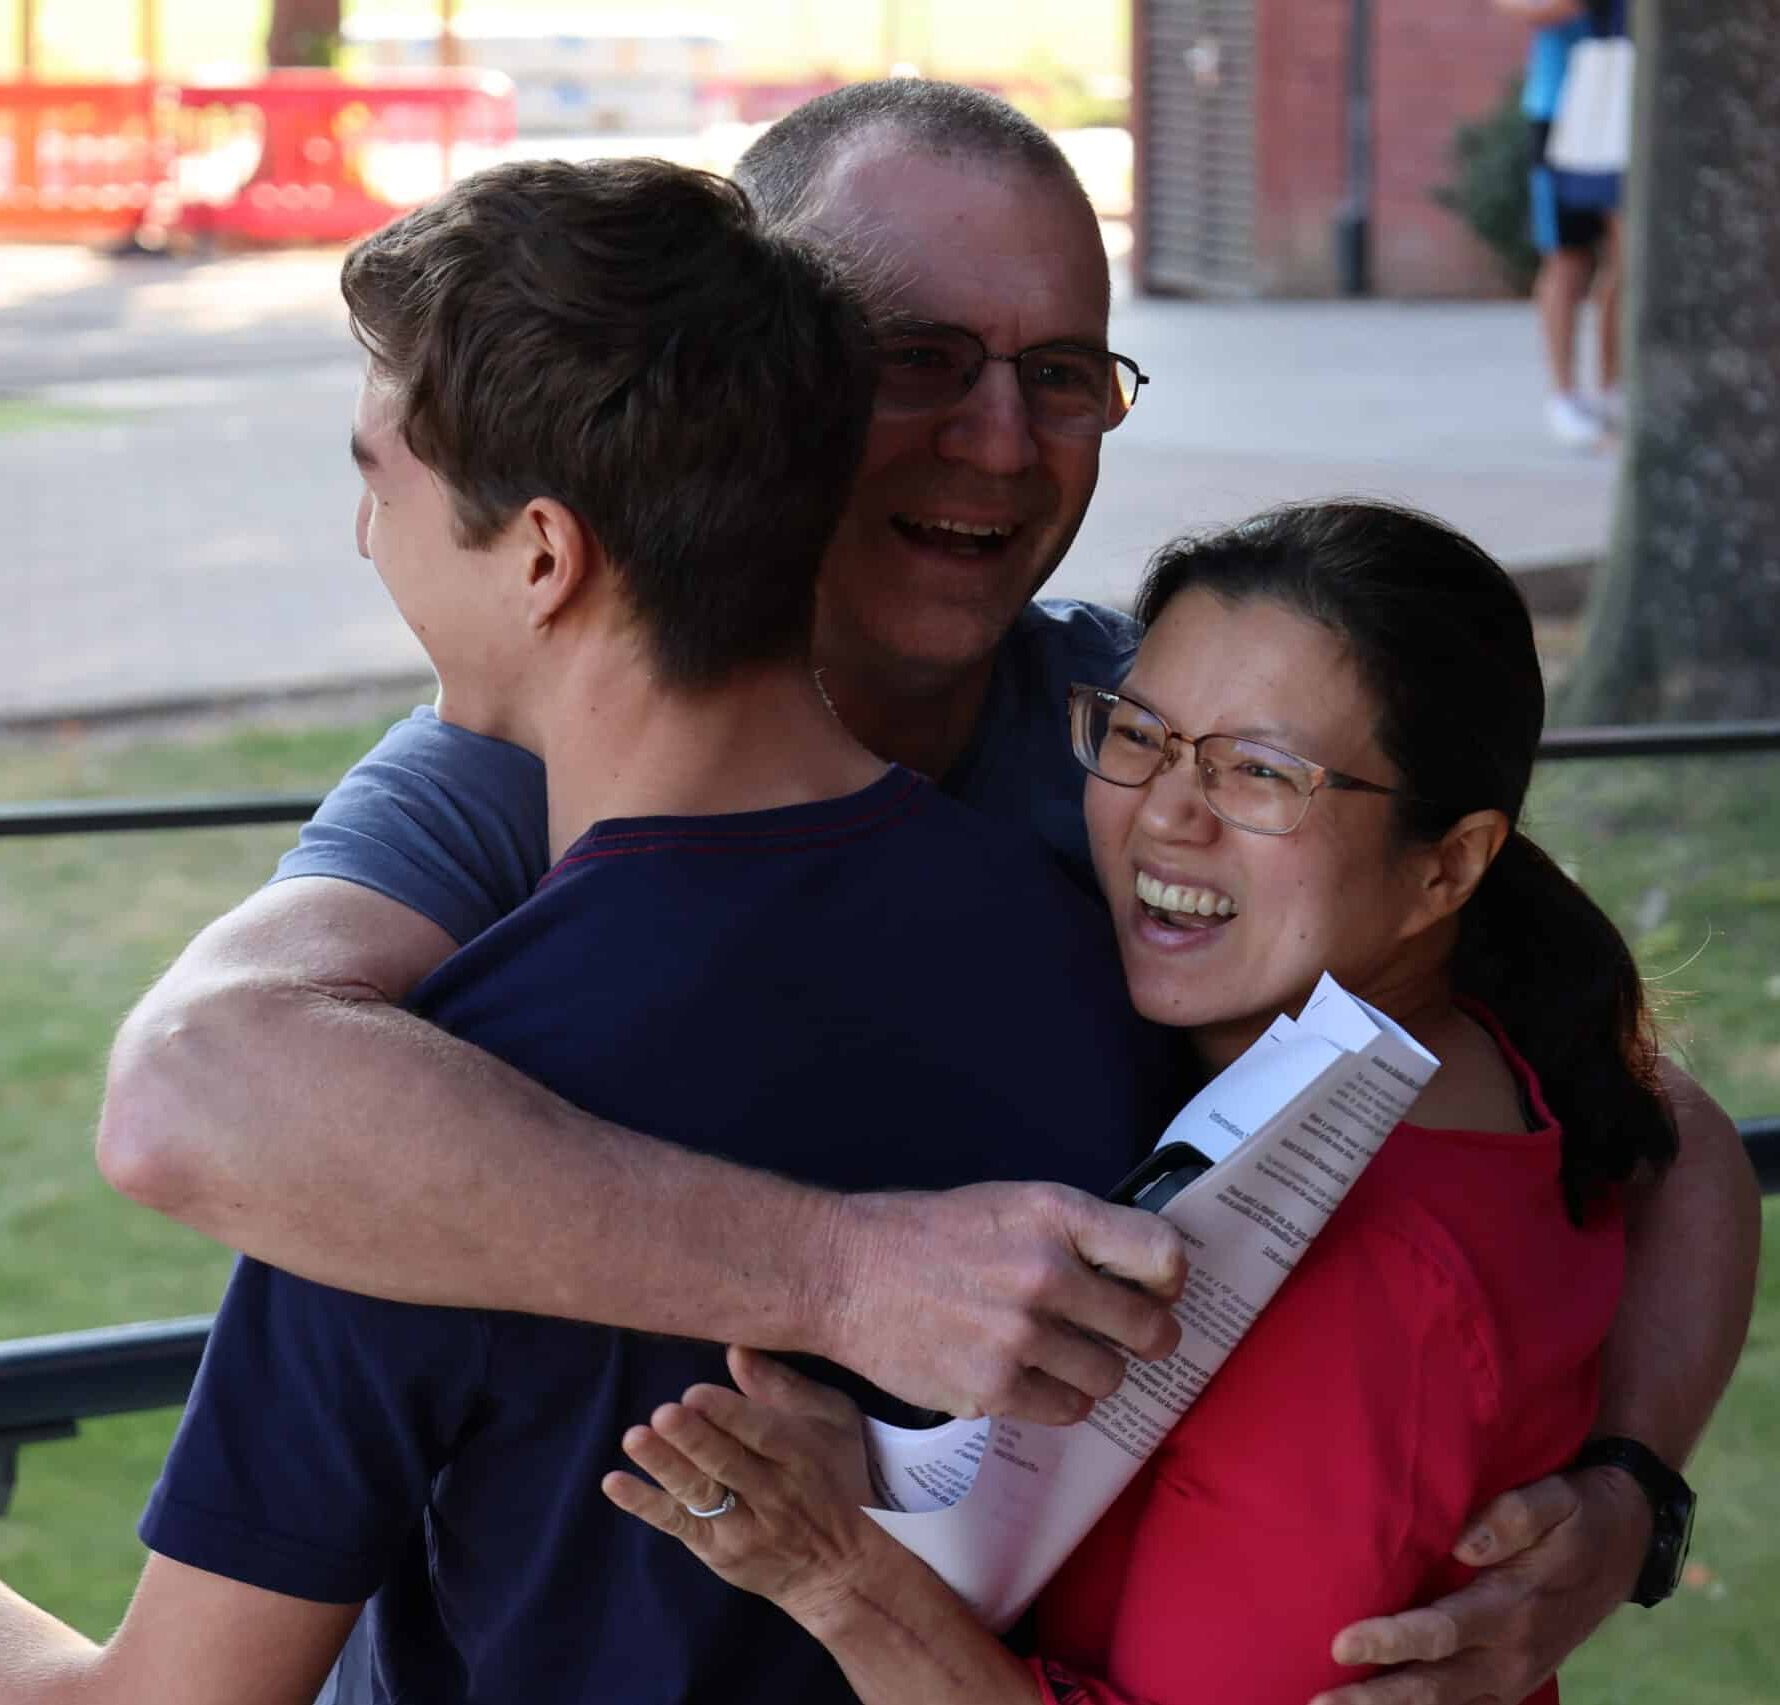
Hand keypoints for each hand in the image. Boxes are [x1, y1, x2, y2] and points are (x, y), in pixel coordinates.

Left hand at [603, 1347, 902, 1625]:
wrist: (838, 1569)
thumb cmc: (830, 1478)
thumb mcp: (829, 1422)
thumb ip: (782, 1387)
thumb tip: (736, 1350)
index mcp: (800, 1455)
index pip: (763, 1432)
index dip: (730, 1414)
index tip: (696, 1393)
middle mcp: (772, 1492)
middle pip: (728, 1464)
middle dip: (695, 1439)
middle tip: (664, 1413)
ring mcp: (743, 1526)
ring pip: (700, 1494)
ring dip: (666, 1467)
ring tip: (635, 1438)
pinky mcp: (717, 1548)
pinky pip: (677, 1524)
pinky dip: (645, 1504)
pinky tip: (614, 1482)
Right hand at [824, 1182, 1187, 1424]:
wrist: (845, 1273)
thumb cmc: (929, 1234)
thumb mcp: (1010, 1204)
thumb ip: (1074, 1234)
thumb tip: (1139, 1274)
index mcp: (1055, 1214)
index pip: (1163, 1255)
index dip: (1169, 1280)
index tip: (1156, 1289)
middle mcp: (1046, 1273)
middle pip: (1149, 1330)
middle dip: (1144, 1337)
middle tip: (1123, 1336)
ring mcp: (1020, 1336)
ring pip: (1109, 1377)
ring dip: (1093, 1370)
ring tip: (1058, 1353)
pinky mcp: (993, 1389)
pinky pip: (1066, 1409)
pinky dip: (1054, 1397)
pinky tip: (1025, 1375)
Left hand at [1311, 1467, 1649, 1704]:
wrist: (1627, 1545)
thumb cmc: (1577, 1514)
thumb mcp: (1556, 1499)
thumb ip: (1512, 1516)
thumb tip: (1464, 1543)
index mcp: (1514, 1607)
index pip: (1440, 1633)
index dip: (1389, 1641)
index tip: (1339, 1643)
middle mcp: (1511, 1655)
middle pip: (1433, 1688)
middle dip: (1373, 1701)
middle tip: (1316, 1702)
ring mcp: (1513, 1676)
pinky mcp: (1510, 1682)